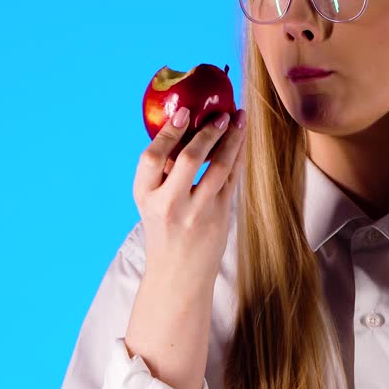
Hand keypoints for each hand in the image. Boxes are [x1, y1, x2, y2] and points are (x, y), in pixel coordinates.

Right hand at [132, 105, 246, 288]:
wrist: (178, 275)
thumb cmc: (165, 231)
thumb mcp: (151, 203)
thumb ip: (162, 173)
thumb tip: (182, 129)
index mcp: (145, 197)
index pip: (151, 158)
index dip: (168, 133)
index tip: (184, 113)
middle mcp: (169, 204)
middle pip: (188, 159)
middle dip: (207, 132)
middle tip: (220, 114)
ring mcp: (196, 212)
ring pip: (218, 167)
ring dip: (231, 140)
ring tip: (239, 119)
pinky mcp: (219, 217)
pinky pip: (231, 180)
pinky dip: (237, 157)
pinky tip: (242, 141)